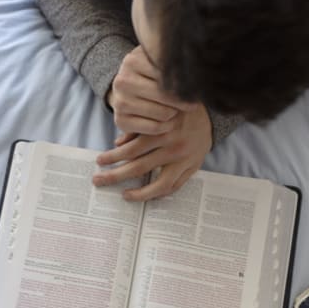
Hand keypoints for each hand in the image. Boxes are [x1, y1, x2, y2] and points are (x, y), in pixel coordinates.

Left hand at [93, 104, 212, 200]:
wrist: (210, 114)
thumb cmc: (177, 112)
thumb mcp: (157, 112)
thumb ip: (138, 128)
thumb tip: (117, 143)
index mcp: (161, 130)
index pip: (131, 149)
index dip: (113, 157)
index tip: (100, 161)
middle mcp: (173, 146)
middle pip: (138, 167)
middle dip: (115, 175)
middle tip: (98, 180)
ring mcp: (184, 160)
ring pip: (157, 183)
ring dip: (138, 193)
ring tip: (123, 195)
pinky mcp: (192, 168)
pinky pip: (174, 187)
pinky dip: (159, 193)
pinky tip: (145, 195)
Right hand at [108, 46, 194, 134]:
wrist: (128, 88)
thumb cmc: (151, 73)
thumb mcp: (160, 61)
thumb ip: (176, 63)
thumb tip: (199, 68)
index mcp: (133, 62)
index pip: (169, 75)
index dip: (188, 84)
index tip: (199, 88)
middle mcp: (123, 81)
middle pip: (167, 96)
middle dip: (183, 101)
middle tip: (192, 103)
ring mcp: (120, 102)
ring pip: (164, 114)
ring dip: (175, 114)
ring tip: (178, 109)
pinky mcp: (120, 120)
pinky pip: (155, 128)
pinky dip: (167, 126)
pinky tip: (171, 121)